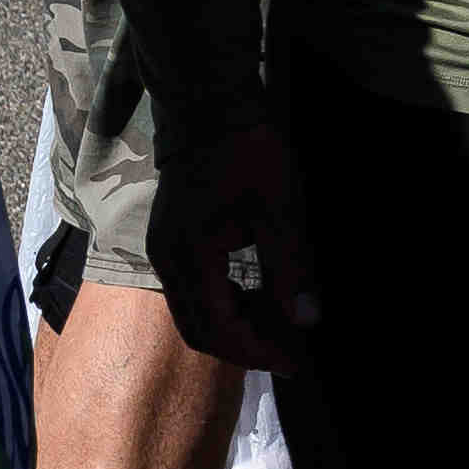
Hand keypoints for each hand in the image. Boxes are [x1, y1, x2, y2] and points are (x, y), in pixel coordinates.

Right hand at [155, 106, 323, 366]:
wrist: (207, 107)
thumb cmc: (247, 151)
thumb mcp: (279, 209)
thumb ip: (290, 268)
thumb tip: (306, 320)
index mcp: (191, 256)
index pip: (220, 327)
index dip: (257, 351)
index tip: (294, 362)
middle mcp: (167, 261)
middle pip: (200, 329)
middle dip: (245, 349)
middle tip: (290, 355)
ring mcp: (163, 252)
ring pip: (194, 314)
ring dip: (235, 329)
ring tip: (280, 330)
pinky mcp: (170, 243)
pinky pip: (192, 293)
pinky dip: (224, 306)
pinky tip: (259, 300)